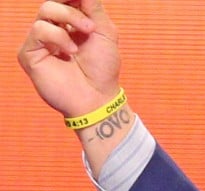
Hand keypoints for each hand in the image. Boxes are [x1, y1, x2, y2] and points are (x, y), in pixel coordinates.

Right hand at [18, 0, 121, 118]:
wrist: (98, 97)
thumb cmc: (103, 69)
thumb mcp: (105, 31)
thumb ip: (93, 7)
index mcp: (70, 23)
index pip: (64, 0)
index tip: (85, 1)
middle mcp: (52, 29)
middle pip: (53, 1)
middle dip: (72, 8)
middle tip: (90, 25)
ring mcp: (39, 41)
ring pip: (44, 11)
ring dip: (68, 18)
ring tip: (85, 37)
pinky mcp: (29, 53)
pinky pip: (38, 30)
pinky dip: (58, 37)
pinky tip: (70, 52)